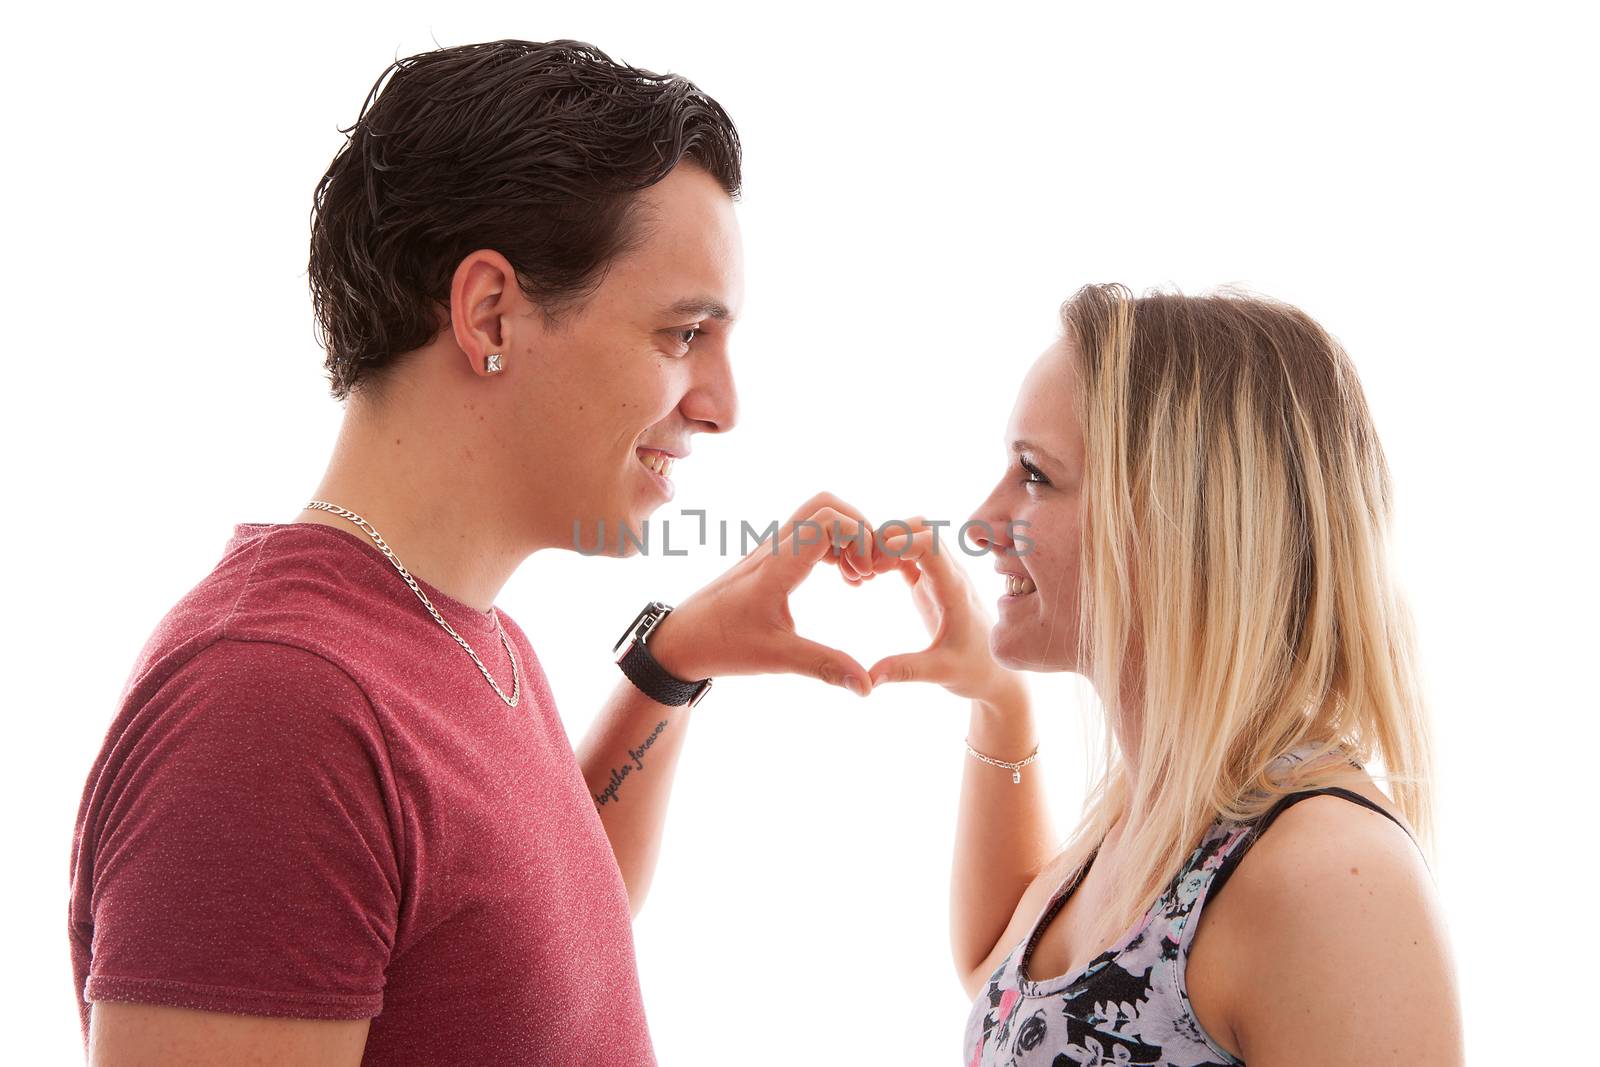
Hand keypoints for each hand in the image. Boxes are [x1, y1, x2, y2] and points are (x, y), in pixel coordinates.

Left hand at [646, 492, 897, 694]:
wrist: (679, 639)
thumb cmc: (721, 645)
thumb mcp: (776, 658)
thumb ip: (825, 666)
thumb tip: (866, 686)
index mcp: (778, 565)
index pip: (827, 520)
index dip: (859, 537)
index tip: (865, 575)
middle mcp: (774, 548)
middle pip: (825, 505)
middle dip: (858, 529)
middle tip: (868, 569)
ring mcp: (770, 550)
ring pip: (817, 517)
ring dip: (847, 538)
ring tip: (858, 578)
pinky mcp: (769, 559)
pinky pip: (808, 535)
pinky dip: (833, 547)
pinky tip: (842, 579)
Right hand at [866, 518, 1026, 706]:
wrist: (994, 674)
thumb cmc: (975, 671)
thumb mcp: (940, 673)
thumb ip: (904, 670)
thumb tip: (867, 679)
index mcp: (955, 589)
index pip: (932, 544)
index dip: (902, 541)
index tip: (875, 561)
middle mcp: (949, 574)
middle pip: (921, 528)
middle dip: (889, 535)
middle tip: (864, 564)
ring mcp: (939, 576)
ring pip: (913, 536)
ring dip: (885, 543)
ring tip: (863, 572)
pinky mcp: (928, 584)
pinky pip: (906, 555)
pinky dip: (886, 555)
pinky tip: (870, 576)